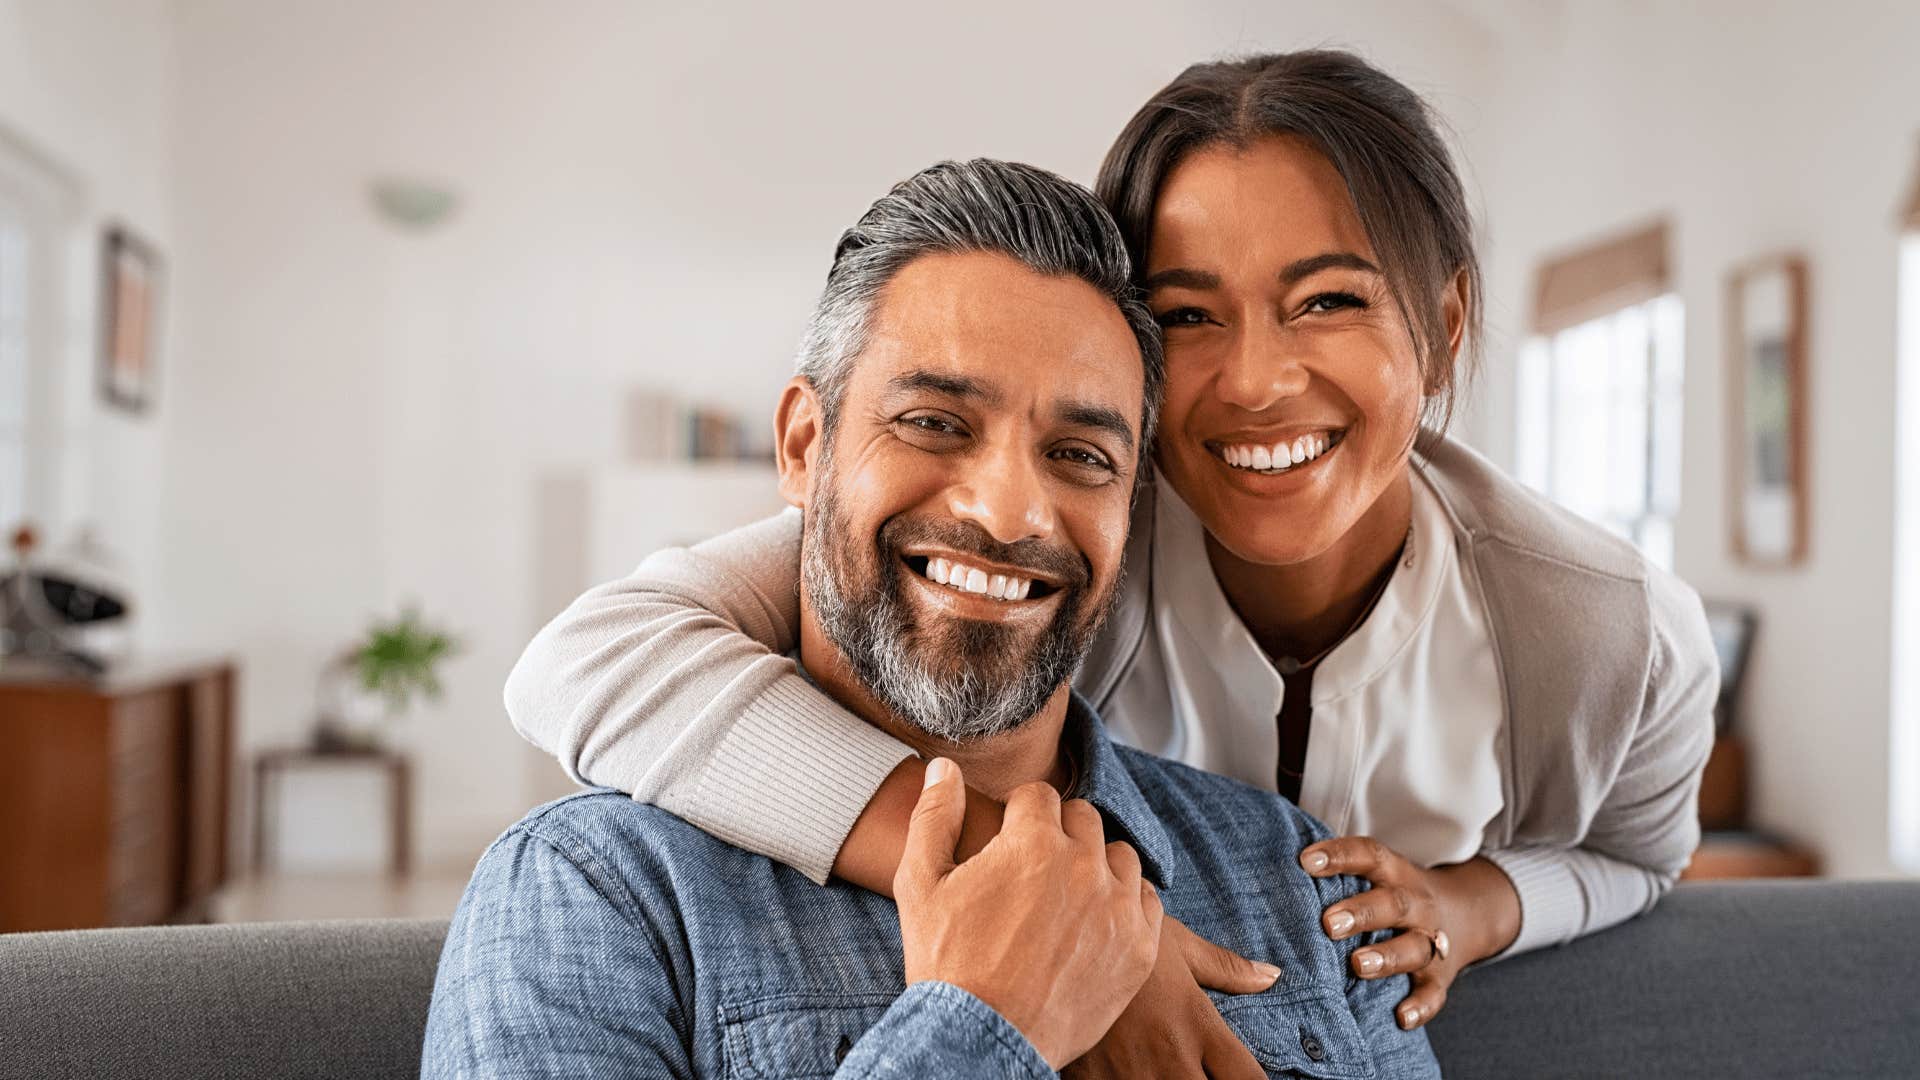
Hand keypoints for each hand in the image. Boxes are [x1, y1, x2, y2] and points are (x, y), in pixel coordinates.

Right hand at [896, 759, 1163, 1068]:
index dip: (1017, 815)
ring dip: (1096, 865)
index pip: (1038, 795)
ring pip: (1120, 856)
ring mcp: (1117, 908)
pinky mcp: (1140, 948)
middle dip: (1058, 834)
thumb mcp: (920, 883)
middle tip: (1034, 870)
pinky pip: (1148, 901)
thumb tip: (943, 767)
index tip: (1008, 840)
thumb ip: (933, 816)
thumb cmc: (946, 963)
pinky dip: (1126, 903)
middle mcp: (1083, 866)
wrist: (981, 1040)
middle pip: (1083, 819)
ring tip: (1066, 895)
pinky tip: (1096, 921)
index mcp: (1033, 842)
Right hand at [1064, 918, 1278, 1078]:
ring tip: (1164, 1073)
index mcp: (1197, 1024)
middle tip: (1199, 1070)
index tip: (1244, 1078)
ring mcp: (1133, 1076)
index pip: (1249, 1079)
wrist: (1053, 939)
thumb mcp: (1177, 946)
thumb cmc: (1121, 939)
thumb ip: (1226, 968)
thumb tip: (1273, 976)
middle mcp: (1171, 1057)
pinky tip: (1131, 1076)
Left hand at [1300, 837, 1520, 1028]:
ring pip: (1414, 948)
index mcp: (1395, 873)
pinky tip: (1401, 1017)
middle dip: (1362, 912)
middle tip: (1329, 923)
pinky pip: (1434, 993)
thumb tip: (1272, 870)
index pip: (1370, 856)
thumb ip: (1338, 874)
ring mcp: (1431, 941)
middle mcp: (1416, 905)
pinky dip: (1420, 1006)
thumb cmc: (1394, 893)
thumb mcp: (1378, 874)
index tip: (1306, 860)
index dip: (1340, 856)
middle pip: (1394, 904)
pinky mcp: (1440, 977)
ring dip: (1387, 957)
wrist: (1466, 914)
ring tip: (1358, 965)